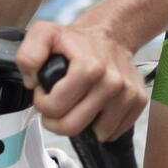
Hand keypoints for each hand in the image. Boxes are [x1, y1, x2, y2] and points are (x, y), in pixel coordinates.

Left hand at [15, 15, 147, 138]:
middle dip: (57, 120)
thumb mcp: (44, 34)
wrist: (109, 35)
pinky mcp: (138, 102)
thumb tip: (32, 81)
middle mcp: (112, 83)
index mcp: (89, 68)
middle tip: (56, 104)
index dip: (42, 103)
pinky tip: (95, 107)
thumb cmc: (75, 40)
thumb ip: (29, 55)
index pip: (55, 108)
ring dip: (82, 122)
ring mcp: (128, 94)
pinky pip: (114, 132)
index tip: (45, 91)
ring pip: (96, 133)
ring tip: (77, 102)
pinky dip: (101, 125)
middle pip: (73, 126)